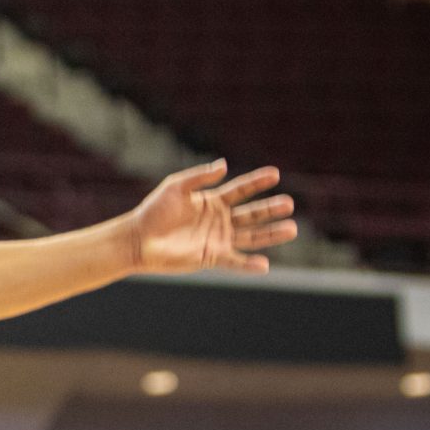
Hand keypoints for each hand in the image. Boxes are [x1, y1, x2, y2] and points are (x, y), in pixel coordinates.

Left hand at [126, 161, 296, 275]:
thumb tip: (224, 164)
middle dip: (270, 209)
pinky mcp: (211, 257)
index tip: (275, 174)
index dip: (257, 182)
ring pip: (251, 236)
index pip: (241, 190)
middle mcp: (220, 220)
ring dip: (271, 233)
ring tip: (292, 229)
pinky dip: (249, 265)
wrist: (138, 239)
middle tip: (289, 203)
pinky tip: (265, 265)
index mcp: (212, 201)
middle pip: (252, 213)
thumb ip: (200, 177)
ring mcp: (218, 239)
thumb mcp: (175, 187)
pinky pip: (234, 261)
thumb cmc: (153, 211)